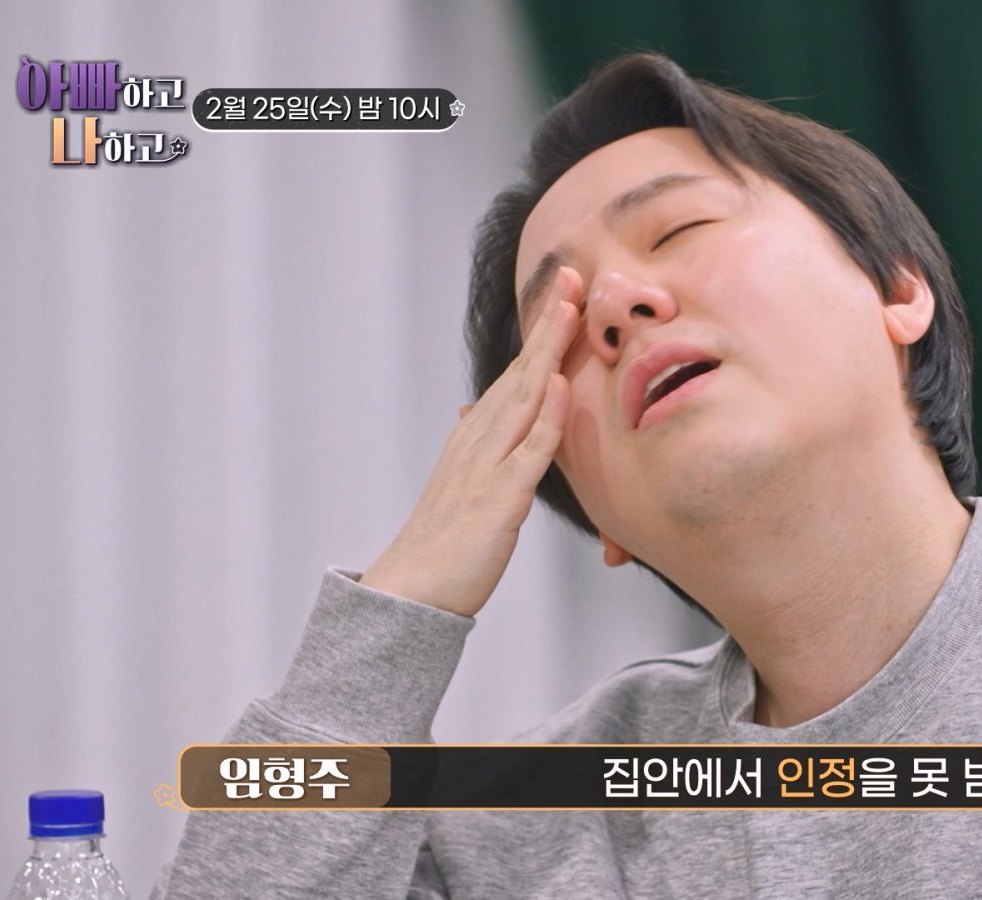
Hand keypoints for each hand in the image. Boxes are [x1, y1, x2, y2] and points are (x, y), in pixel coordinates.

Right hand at [359, 267, 581, 615]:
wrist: (410, 594)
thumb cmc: (443, 547)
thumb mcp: (460, 484)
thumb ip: (473, 446)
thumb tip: (471, 410)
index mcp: (474, 437)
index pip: (515, 375)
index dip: (540, 334)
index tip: (562, 293)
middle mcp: (478, 442)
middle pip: (520, 373)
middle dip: (547, 325)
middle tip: (570, 276)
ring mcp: (486, 468)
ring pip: (524, 399)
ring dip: (548, 354)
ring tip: (570, 311)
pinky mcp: (497, 501)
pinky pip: (527, 454)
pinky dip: (546, 419)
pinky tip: (562, 389)